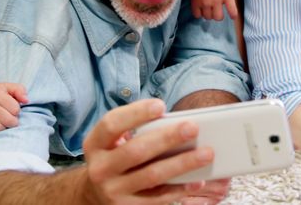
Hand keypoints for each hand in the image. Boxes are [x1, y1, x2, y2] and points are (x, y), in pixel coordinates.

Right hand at [0, 79, 28, 133]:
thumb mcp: (7, 86)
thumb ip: (20, 90)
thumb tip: (26, 100)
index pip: (14, 109)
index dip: (16, 111)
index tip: (13, 110)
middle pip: (7, 120)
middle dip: (12, 122)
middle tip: (10, 120)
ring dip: (2, 128)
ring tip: (2, 123)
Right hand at [82, 98, 221, 203]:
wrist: (95, 194)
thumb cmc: (113, 158)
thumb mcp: (111, 141)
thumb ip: (133, 130)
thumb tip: (173, 122)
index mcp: (94, 144)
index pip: (112, 124)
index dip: (136, 113)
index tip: (161, 106)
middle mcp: (100, 168)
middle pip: (136, 151)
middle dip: (167, 138)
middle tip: (193, 128)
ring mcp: (113, 191)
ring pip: (152, 176)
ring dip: (182, 164)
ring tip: (206, 153)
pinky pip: (158, 198)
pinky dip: (180, 189)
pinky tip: (198, 180)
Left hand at [190, 0, 238, 20]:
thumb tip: (200, 0)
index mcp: (196, 0)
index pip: (198, 15)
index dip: (202, 12)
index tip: (205, 8)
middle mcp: (205, 3)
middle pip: (208, 17)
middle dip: (211, 13)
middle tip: (214, 7)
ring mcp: (217, 0)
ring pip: (218, 17)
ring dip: (220, 15)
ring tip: (222, 9)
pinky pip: (232, 11)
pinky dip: (233, 14)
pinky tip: (233, 15)